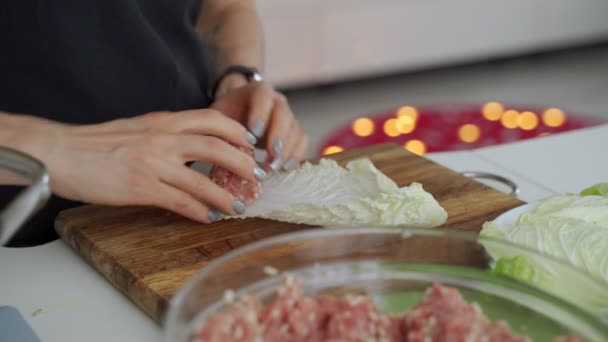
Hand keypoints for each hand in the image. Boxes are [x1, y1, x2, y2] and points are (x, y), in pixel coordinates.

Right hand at [4, 109, 264, 222]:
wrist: (61, 152)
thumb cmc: (98, 142)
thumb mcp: (138, 126)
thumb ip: (166, 132)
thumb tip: (192, 142)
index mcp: (163, 120)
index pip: (212, 119)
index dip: (237, 132)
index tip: (251, 145)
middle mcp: (162, 138)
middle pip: (216, 147)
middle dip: (243, 164)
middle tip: (257, 178)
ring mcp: (153, 164)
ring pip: (202, 179)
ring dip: (226, 196)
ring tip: (240, 207)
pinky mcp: (141, 188)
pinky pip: (180, 201)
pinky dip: (199, 211)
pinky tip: (209, 218)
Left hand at [210, 80, 308, 170]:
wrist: (237, 111)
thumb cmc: (227, 114)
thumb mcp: (218, 117)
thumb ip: (223, 128)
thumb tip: (229, 151)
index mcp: (257, 90)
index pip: (263, 95)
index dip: (261, 113)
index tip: (254, 133)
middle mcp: (276, 100)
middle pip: (284, 114)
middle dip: (278, 137)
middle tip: (270, 157)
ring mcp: (288, 115)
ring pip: (294, 130)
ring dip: (286, 151)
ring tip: (272, 167)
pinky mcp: (293, 131)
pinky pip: (301, 141)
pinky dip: (296, 155)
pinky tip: (284, 168)